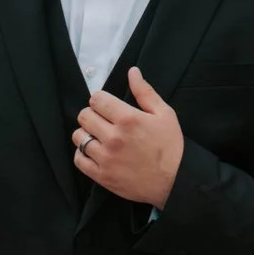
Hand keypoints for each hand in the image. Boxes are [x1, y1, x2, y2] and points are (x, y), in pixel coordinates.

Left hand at [73, 67, 185, 208]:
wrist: (175, 182)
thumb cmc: (171, 147)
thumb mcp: (165, 115)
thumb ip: (145, 92)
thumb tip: (132, 71)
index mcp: (128, 119)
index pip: (96, 99)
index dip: (101, 100)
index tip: (107, 106)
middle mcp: (114, 138)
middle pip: (84, 116)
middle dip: (92, 114)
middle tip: (104, 121)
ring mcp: (106, 158)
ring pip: (78, 136)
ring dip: (86, 133)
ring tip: (99, 137)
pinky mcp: (102, 176)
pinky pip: (79, 159)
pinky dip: (82, 154)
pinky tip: (94, 152)